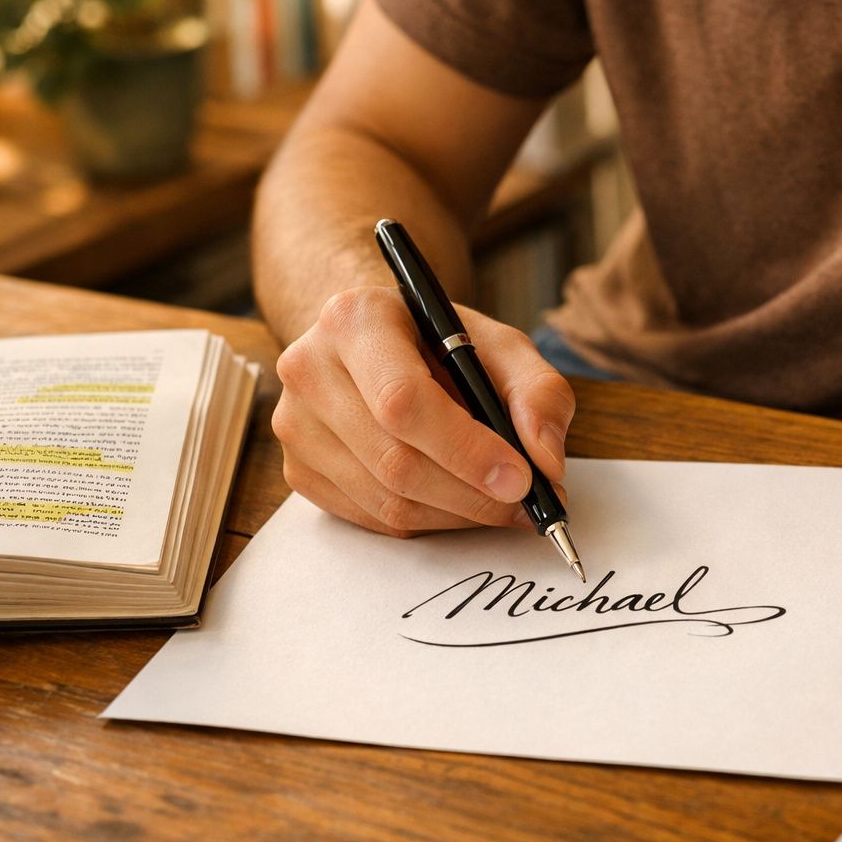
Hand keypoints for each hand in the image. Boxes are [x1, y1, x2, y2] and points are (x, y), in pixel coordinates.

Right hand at [272, 286, 575, 536]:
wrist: (375, 345)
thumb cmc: (440, 343)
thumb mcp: (502, 346)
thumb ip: (538, 392)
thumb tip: (545, 460)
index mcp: (357, 320)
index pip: (404, 400)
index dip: (466, 449)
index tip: (520, 478)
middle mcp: (310, 369)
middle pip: (395, 459)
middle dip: (473, 495)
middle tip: (527, 505)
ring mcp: (296, 424)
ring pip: (386, 500)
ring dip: (458, 515)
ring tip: (501, 504)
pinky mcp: (299, 469)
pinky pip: (373, 519)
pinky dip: (429, 522)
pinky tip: (457, 501)